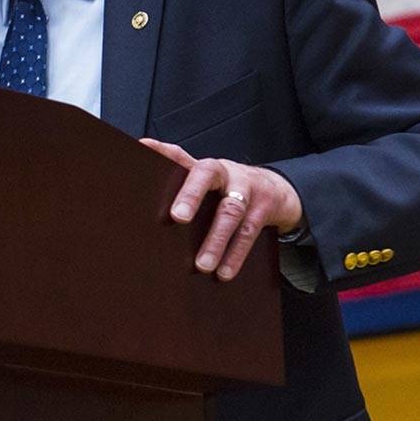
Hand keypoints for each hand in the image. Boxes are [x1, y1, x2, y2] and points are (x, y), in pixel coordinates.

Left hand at [140, 138, 303, 280]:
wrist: (277, 190)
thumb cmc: (228, 190)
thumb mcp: (206, 183)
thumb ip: (180, 185)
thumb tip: (142, 192)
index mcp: (204, 167)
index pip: (180, 155)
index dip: (162, 150)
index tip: (143, 148)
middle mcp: (224, 172)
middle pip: (206, 175)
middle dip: (191, 194)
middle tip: (177, 217)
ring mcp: (246, 188)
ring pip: (230, 211)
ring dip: (216, 239)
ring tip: (202, 265)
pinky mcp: (263, 208)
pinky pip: (249, 233)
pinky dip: (235, 255)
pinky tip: (224, 272)